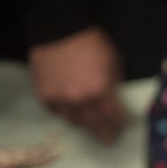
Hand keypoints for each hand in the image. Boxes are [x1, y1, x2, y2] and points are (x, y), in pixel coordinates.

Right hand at [28, 27, 126, 143]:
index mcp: (100, 92)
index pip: (113, 117)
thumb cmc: (92, 43)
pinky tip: (73, 112)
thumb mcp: (114, 62)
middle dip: (104, 132)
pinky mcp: (44, 95)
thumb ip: (115, 85)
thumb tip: (116, 101)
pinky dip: (66, 113)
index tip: (122, 126)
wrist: (59, 29)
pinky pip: (57, 112)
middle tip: (109, 139)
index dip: (119, 123)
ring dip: (85, 124)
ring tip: (92, 125)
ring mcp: (59, 99)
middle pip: (94, 125)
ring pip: (74, 121)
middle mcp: (79, 100)